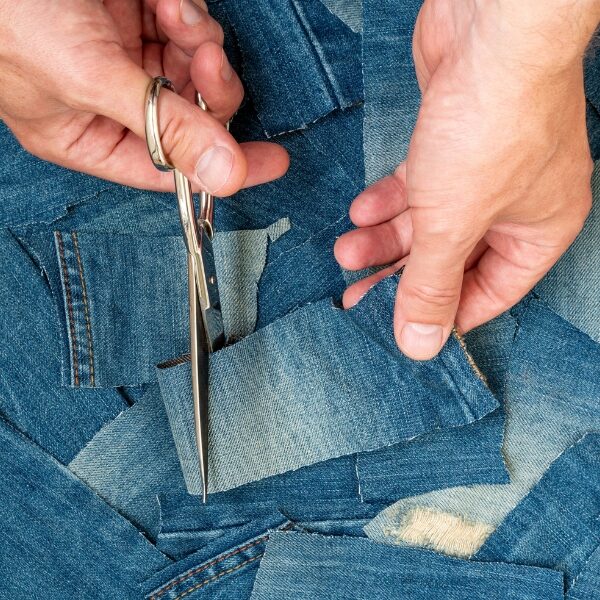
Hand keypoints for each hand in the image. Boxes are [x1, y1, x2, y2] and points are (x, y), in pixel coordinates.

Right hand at [0, 0, 288, 193]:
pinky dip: (185, 11)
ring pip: (195, 66)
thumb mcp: (88, 79)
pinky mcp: (135, 15)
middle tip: (209, 59)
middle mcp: (114, 102)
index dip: (223, 166)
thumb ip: (161, 126)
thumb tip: (227, 177)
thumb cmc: (9, 17)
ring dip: (198, 40)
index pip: (172, 168)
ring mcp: (127, 56)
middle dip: (211, 89)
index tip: (274, 162)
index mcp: (91, 136)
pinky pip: (185, 24)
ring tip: (174, 13)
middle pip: (192, 114)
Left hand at [335, 0, 598, 359]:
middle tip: (355, 292)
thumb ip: (432, 284)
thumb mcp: (453, 223)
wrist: (491, 27)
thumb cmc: (493, 125)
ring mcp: (486, 168)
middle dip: (399, 274)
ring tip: (345, 250)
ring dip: (385, 237)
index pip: (488, 294)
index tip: (397, 325)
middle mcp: (518, 203)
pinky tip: (360, 209)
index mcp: (538, 232)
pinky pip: (419, 184)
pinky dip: (390, 199)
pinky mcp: (454, 138)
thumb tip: (421, 346)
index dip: (442, 312)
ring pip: (430, 220)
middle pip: (451, 257)